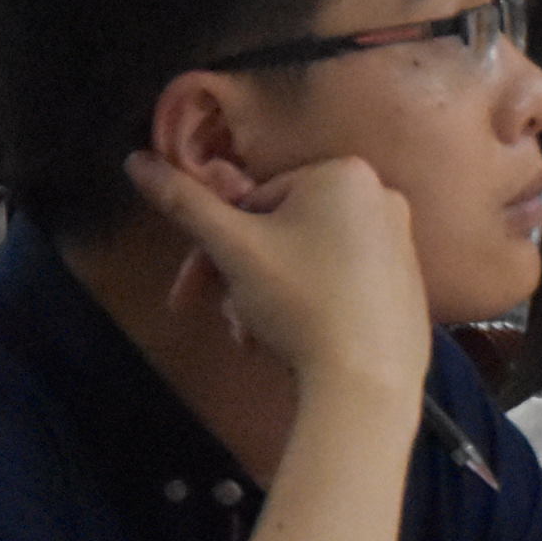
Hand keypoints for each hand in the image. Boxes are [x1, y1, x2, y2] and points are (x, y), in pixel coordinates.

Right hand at [122, 149, 432, 422]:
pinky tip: (288, 342)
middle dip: (238, 277)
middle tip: (218, 316)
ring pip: (303, 260)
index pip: (254, 201)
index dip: (217, 246)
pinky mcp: (405, 281)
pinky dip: (305, 305)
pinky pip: (338, 281)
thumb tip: (136, 160)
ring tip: (253, 339)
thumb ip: (183, 202)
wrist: (366, 380)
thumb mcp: (232, 247)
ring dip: (263, 298)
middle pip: (279, 231)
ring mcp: (400, 240)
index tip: (193, 289)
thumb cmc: (300, 301)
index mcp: (346, 174)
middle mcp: (382, 197)